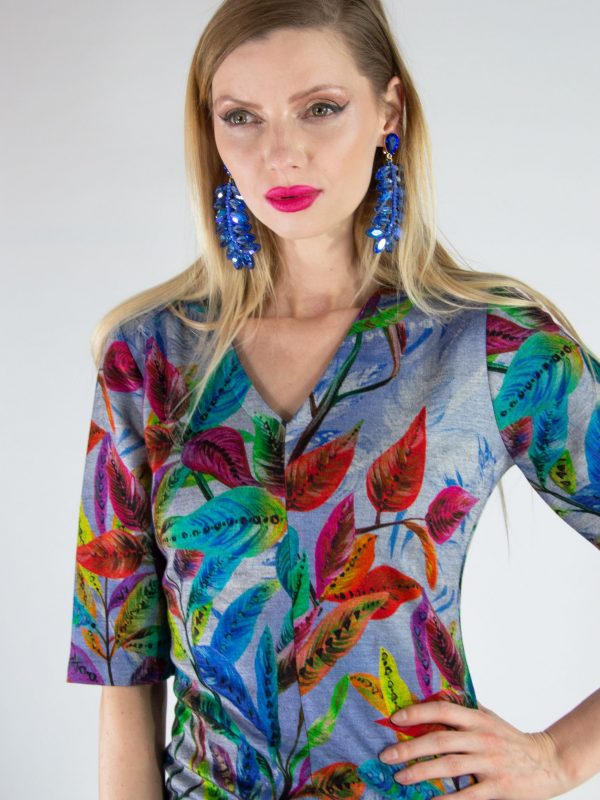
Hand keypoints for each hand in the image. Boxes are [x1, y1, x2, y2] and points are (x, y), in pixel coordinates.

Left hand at [377, 700, 569, 798]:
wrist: (549, 762)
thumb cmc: (511, 739)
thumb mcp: (489, 718)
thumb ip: (465, 710)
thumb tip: (434, 696)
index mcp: (478, 718)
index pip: (442, 709)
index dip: (417, 712)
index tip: (395, 718)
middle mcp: (482, 738)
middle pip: (439, 739)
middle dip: (409, 747)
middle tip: (386, 755)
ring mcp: (490, 763)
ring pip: (449, 766)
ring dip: (420, 772)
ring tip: (400, 777)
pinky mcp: (498, 787)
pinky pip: (467, 795)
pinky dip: (446, 799)